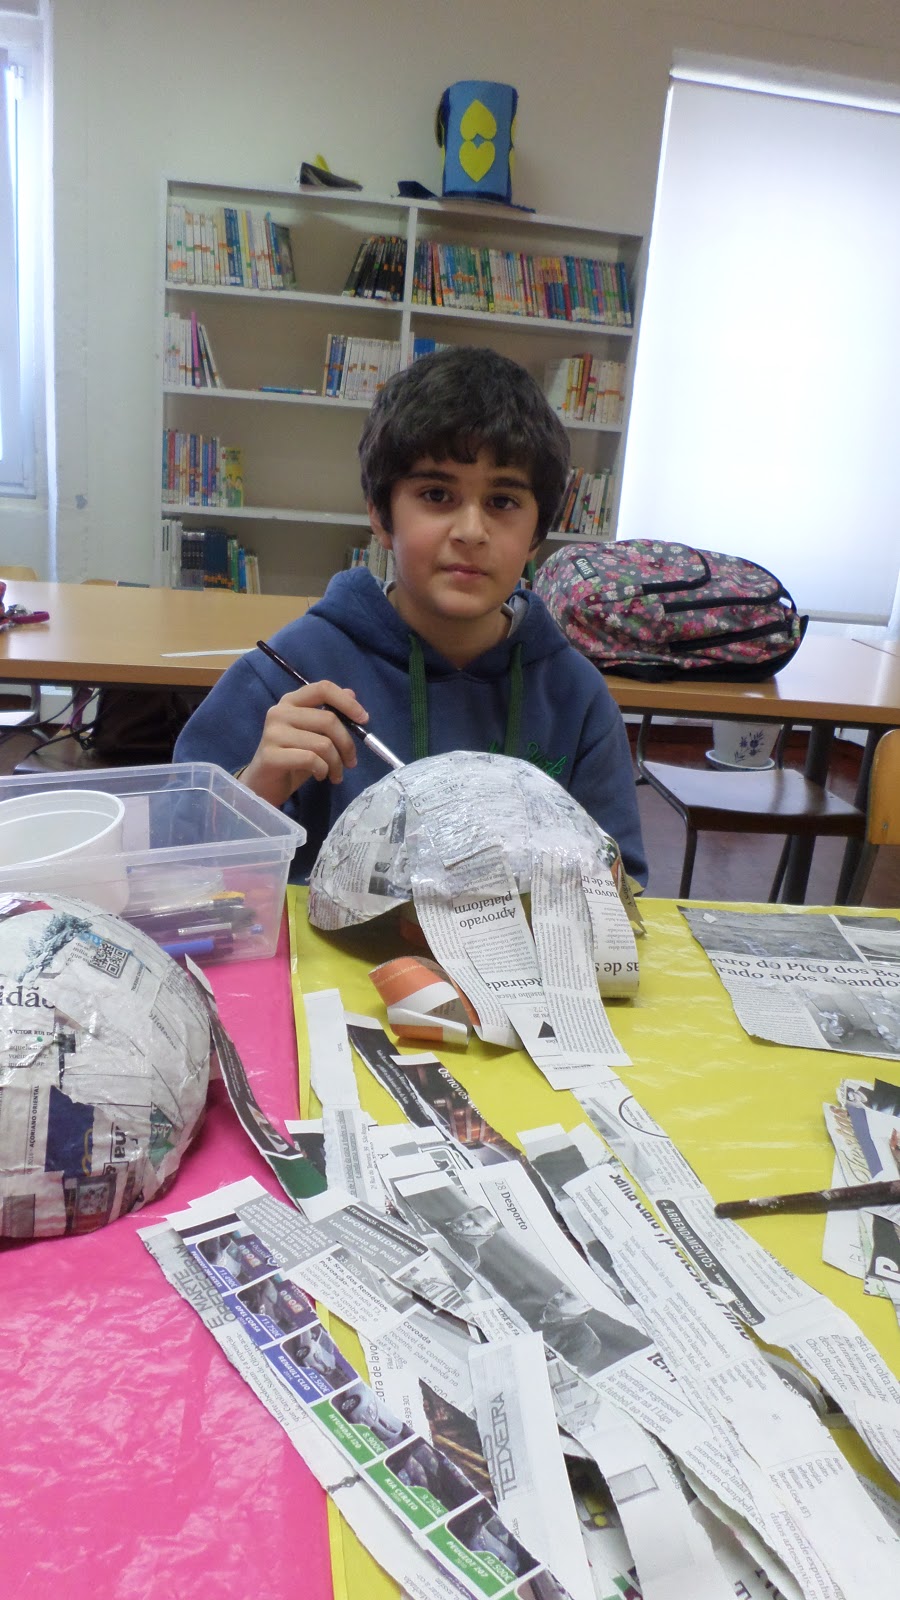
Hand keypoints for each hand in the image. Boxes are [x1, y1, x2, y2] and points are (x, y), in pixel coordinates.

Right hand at [239, 680, 368, 807]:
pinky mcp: (271, 755)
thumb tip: (352, 693)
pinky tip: (320, 776)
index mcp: (291, 701)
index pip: (323, 688)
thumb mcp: (314, 735)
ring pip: (323, 743)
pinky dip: (323, 770)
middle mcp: (279, 712)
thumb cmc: (292, 758)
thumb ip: (329, 714)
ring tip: (336, 774)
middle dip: (347, 744)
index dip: (347, 702)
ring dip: (336, 763)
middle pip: (328, 720)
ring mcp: (273, 733)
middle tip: (351, 762)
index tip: (364, 720)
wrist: (263, 785)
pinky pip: (311, 760)